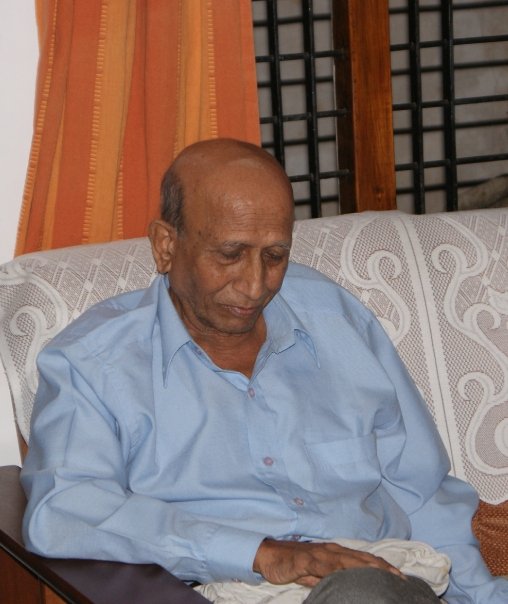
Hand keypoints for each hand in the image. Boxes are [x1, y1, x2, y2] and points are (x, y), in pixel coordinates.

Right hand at [253, 539, 404, 587]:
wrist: (269, 556)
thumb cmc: (292, 565)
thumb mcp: (315, 575)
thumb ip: (330, 579)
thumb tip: (345, 588)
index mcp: (334, 553)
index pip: (362, 559)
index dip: (380, 566)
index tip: (398, 575)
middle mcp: (330, 550)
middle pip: (360, 558)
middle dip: (381, 567)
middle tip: (399, 577)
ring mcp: (319, 554)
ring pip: (348, 559)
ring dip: (366, 567)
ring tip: (383, 574)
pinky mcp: (307, 559)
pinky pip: (326, 565)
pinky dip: (339, 570)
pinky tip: (350, 576)